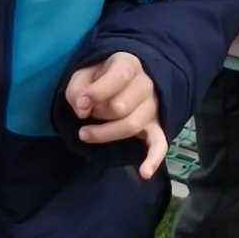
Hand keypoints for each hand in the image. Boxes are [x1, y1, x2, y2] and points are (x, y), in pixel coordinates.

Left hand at [61, 51, 167, 179]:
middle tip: (85, 114)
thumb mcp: (83, 73)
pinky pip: (159, 143)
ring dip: (105, 134)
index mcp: (129, 64)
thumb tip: (83, 109)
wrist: (123, 80)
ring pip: (132, 125)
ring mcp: (153, 107)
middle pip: (122, 107)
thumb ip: (79, 88)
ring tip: (85, 134)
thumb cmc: (100, 77)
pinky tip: (144, 173)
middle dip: (98, 113)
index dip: (96, 93)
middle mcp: (146, 84)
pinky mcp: (155, 126)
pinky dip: (153, 159)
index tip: (79, 105)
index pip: (119, 77)